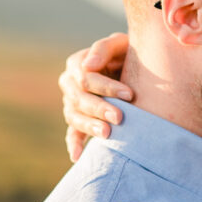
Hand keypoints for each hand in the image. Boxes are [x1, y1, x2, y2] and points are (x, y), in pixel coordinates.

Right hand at [59, 33, 134, 160]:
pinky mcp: (78, 119)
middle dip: (100, 109)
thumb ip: (104, 48)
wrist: (131, 69)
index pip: (87, 78)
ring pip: (75, 117)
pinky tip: (77, 157)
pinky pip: (72, 133)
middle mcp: (70, 84)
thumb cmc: (127, 53)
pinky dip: (74, 144)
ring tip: (107, 134)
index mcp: (77, 64)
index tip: (129, 95)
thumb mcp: (119, 44)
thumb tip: (88, 65)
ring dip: (90, 126)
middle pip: (80, 99)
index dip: (107, 87)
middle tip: (120, 118)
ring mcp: (71, 103)